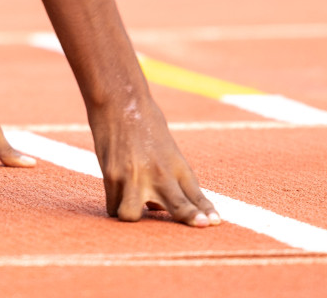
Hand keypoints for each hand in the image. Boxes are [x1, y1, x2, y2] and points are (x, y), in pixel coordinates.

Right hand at [90, 94, 220, 226]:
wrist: (119, 100)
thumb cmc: (144, 120)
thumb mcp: (165, 148)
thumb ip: (167, 178)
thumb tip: (156, 206)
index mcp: (175, 164)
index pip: (195, 193)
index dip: (204, 210)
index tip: (214, 222)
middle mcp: (157, 172)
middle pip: (178, 205)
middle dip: (189, 218)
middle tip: (201, 225)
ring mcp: (133, 176)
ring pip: (132, 215)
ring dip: (133, 214)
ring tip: (132, 205)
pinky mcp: (111, 175)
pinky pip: (113, 205)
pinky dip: (115, 204)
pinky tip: (116, 194)